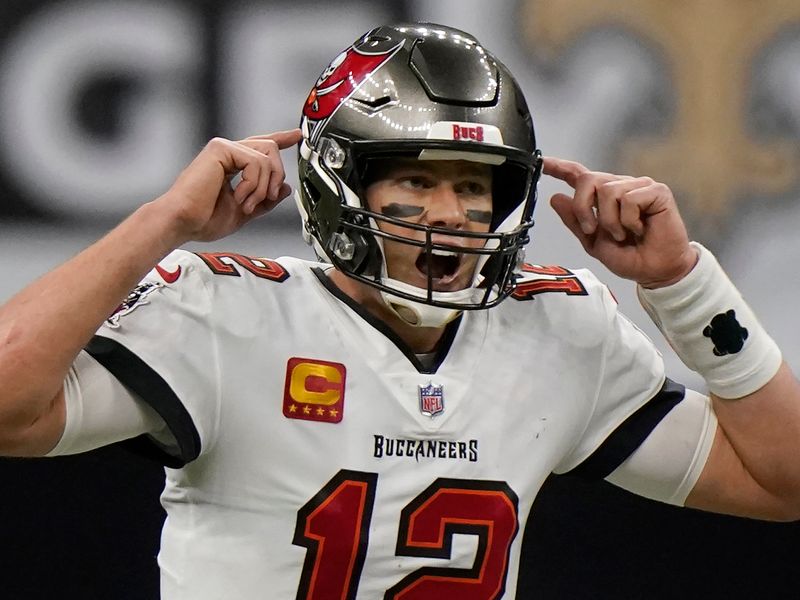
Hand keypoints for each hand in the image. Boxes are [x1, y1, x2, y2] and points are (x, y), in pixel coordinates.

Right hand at [154, 130, 302, 243]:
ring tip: (246, 204)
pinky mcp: (220, 148)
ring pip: (267, 157)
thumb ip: (265, 200)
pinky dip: (254, 185)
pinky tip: (239, 197)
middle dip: (277, 176)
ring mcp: (223, 148)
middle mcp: (228, 152)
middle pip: (270, 149)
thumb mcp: (244, 211)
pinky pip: (256, 162)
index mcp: (232, 164)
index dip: (281, 139)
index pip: (260, 147)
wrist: (183, 222)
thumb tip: (284, 188)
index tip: (296, 135)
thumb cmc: (203, 219)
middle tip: (269, 198)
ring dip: (263, 187)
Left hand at [543, 157, 697, 287]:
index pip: (579, 175)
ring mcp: (638, 187)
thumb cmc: (629, 257)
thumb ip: (575, 220)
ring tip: (623, 234)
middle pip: (588, 179)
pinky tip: (639, 229)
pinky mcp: (656, 191)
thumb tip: (556, 198)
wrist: (655, 271)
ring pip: (609, 190)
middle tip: (592, 230)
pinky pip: (630, 199)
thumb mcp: (593, 242)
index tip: (543, 163)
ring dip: (610, 220)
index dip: (559, 167)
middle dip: (583, 207)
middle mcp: (619, 186)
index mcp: (602, 198)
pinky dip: (629, 220)